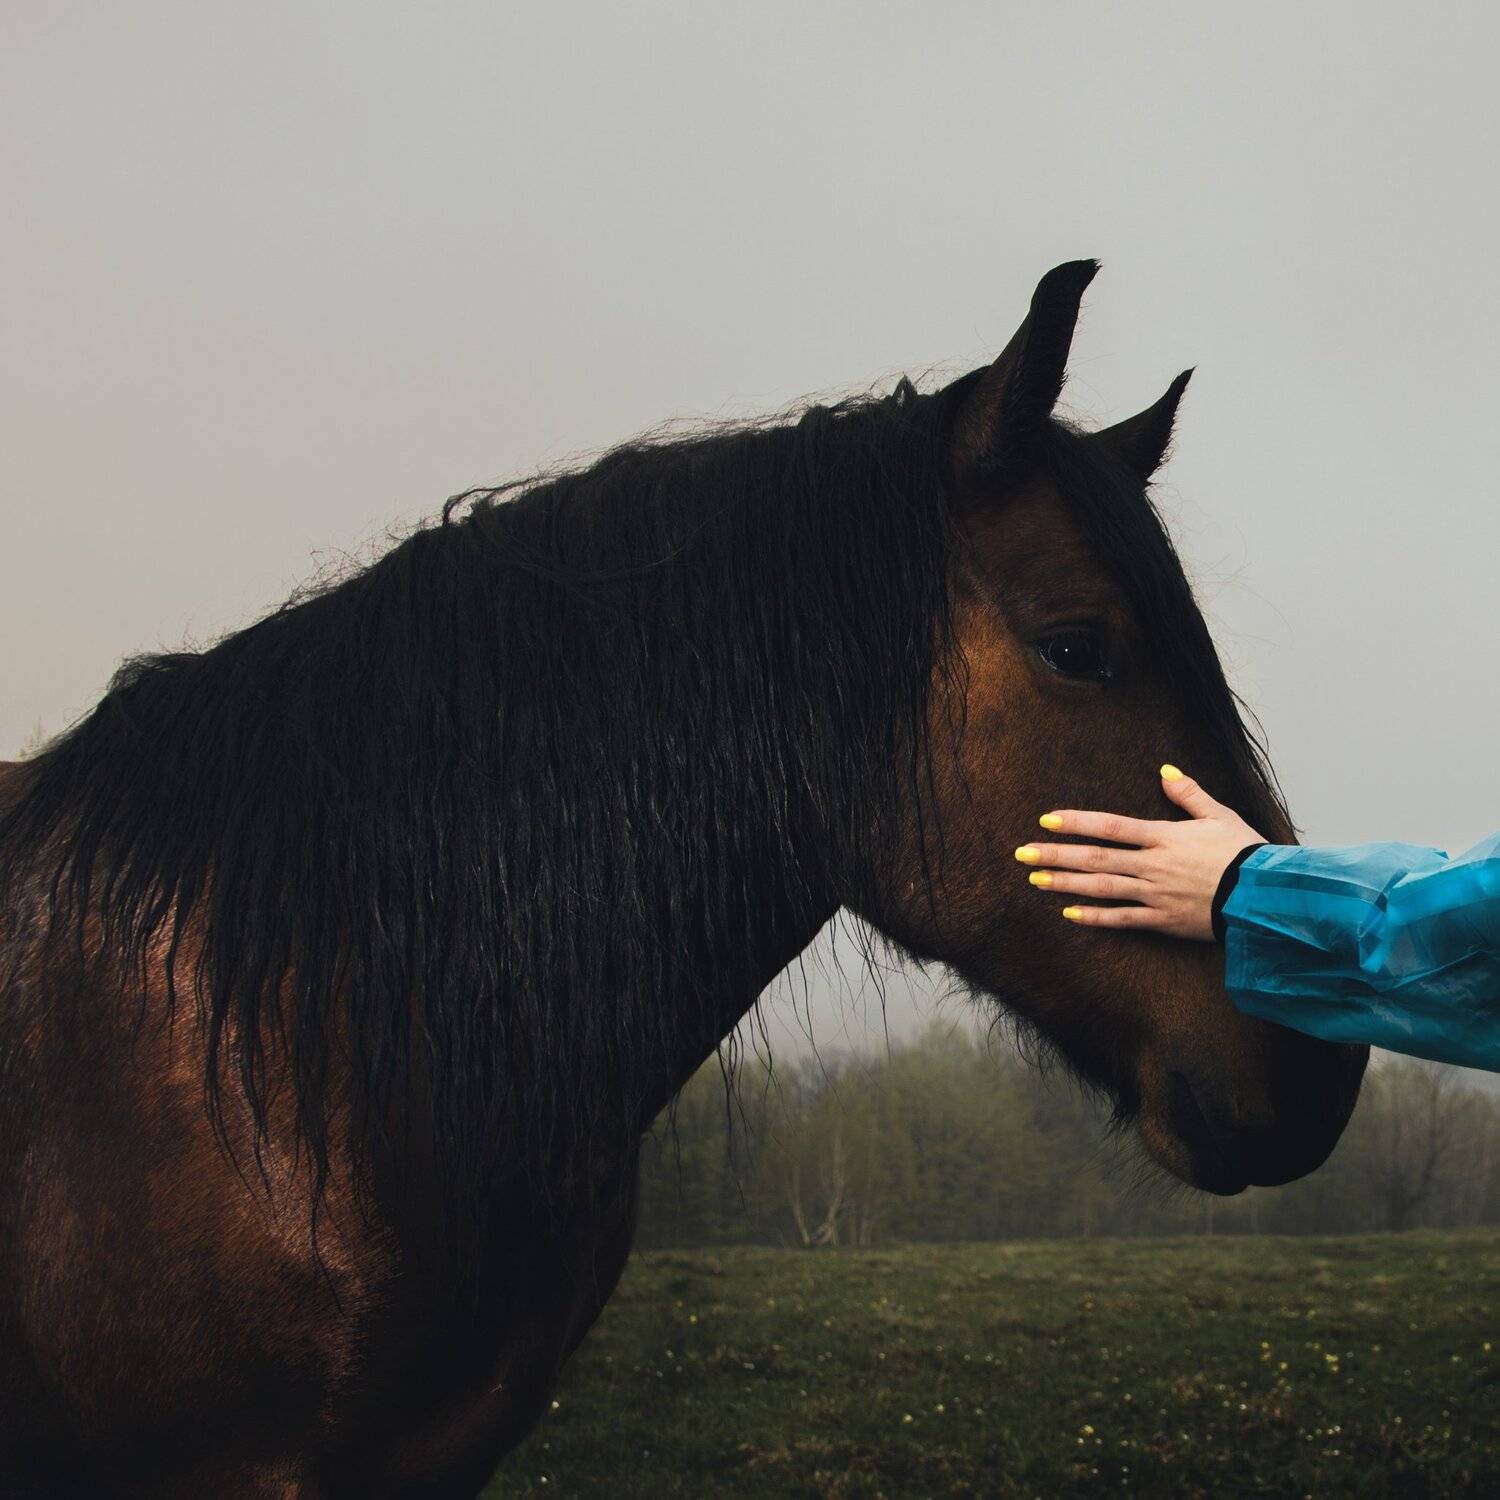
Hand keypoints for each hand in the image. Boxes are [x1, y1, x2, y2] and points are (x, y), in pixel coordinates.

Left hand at [1014, 765, 1267, 940]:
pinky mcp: (1163, 920)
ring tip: (1035, 879)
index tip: (1047, 820)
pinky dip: (1096, 917)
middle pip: (1096, 858)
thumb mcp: (1219, 815)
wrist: (1266, 896)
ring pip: (1102, 888)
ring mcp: (1155, 894)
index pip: (1111, 826)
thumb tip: (1166, 771)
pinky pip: (1123, 920)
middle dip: (1056, 855)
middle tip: (1022, 853)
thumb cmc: (1245, 853)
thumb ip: (1189, 794)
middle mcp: (1153, 865)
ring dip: (1066, 883)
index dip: (1077, 823)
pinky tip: (1069, 913)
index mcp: (1164, 836)